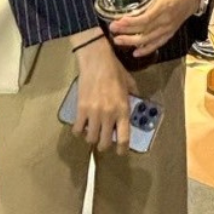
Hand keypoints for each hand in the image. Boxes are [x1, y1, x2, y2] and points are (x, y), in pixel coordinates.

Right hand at [71, 33, 137, 154]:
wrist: (97, 60)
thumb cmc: (114, 70)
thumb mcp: (129, 83)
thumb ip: (133, 95)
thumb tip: (135, 100)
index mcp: (123, 110)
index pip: (123, 138)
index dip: (122, 149)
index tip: (120, 152)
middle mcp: (109, 115)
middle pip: (104, 143)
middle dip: (104, 145)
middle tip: (103, 141)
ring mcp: (94, 113)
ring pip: (90, 138)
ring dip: (91, 138)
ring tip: (91, 132)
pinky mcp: (81, 109)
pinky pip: (77, 128)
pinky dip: (78, 130)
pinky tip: (80, 126)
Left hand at [109, 0, 198, 57]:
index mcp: (163, 6)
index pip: (145, 18)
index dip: (130, 22)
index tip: (117, 22)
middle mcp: (165, 20)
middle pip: (144, 30)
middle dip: (127, 32)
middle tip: (113, 31)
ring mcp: (168, 29)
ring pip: (149, 39)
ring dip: (132, 42)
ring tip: (118, 41)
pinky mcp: (169, 35)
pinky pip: (157, 44)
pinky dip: (146, 50)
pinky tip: (135, 53)